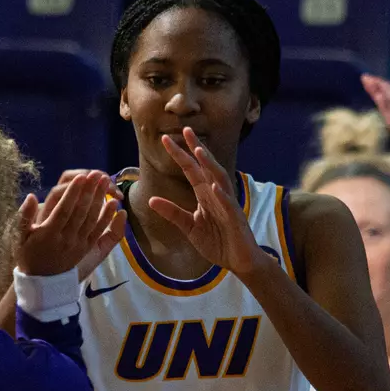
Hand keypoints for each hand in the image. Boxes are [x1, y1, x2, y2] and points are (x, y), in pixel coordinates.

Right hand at [15, 170, 124, 276]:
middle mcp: (65, 238)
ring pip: (91, 219)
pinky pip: (98, 231)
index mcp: (48, 233)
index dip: (73, 193)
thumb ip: (24, 217)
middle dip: (90, 191)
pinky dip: (107, 218)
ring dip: (101, 199)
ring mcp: (77, 243)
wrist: (41, 283)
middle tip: (98, 174)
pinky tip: (114, 204)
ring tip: (106, 182)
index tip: (81, 178)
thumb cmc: (28, 255)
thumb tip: (31, 196)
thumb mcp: (19, 237)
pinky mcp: (85, 248)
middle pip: (81, 211)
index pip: (63, 209)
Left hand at [149, 128, 265, 276]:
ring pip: (219, 179)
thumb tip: (151, 199)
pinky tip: (214, 186)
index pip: (190, 170)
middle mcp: (216, 195)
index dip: (179, 155)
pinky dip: (222, 195)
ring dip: (209, 165)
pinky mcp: (235, 219)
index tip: (165, 139)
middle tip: (184, 129)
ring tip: (199, 151)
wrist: (238, 260)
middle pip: (205, 167)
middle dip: (195, 148)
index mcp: (204, 195)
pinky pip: (228, 205)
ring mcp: (227, 205)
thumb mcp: (189, 227)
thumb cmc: (217, 242)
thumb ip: (172, 213)